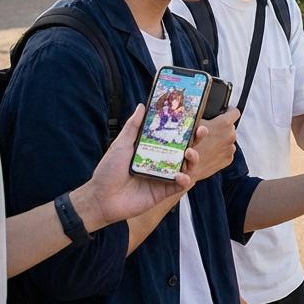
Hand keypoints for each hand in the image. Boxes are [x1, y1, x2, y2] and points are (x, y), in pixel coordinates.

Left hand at [79, 106, 194, 227]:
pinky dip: (183, 179)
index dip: (184, 127)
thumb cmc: (108, 171)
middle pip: (184, 149)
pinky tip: (179, 175)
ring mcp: (163, 177)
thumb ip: (133, 126)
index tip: (193, 116)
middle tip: (201, 130)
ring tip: (189, 153)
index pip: (172, 136)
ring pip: (186, 166)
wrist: (101, 198)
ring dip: (193, 158)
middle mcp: (160, 161)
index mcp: (152, 149)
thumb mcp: (121, 144)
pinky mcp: (164, 192)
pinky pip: (180, 185)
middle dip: (196, 140)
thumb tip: (142, 106)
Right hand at [182, 108, 239, 181]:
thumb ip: (203, 117)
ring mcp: (231, 148)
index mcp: (224, 123)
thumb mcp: (193, 124)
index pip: (234, 112)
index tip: (224, 112)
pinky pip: (226, 150)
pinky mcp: (229, 159)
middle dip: (222, 128)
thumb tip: (202, 109)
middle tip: (210, 130)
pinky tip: (210, 151)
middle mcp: (231, 135)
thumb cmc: (189, 144)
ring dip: (221, 140)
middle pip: (230, 127)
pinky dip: (220, 150)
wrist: (188, 168)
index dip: (228, 111)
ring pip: (228, 140)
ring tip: (208, 143)